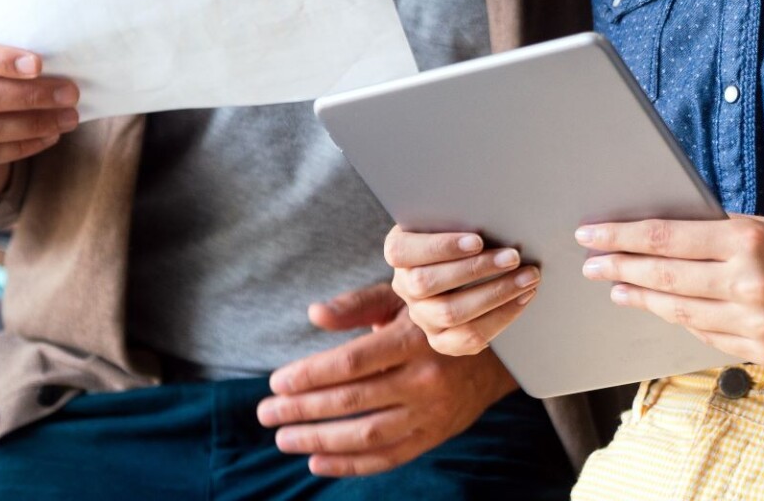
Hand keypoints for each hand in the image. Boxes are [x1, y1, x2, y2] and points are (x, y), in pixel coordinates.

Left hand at [257, 281, 518, 476]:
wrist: (498, 350)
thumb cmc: (435, 315)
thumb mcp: (402, 298)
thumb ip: (357, 305)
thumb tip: (314, 314)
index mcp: (414, 339)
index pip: (352, 363)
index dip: (310, 375)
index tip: (276, 382)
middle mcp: (425, 378)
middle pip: (353, 400)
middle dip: (302, 410)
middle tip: (265, 413)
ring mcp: (432, 413)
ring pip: (367, 435)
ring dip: (319, 440)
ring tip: (284, 438)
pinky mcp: (434, 436)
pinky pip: (387, 457)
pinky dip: (349, 464)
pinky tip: (317, 461)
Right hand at [384, 226, 540, 355]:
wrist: (469, 264)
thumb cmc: (464, 230)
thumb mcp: (455, 218)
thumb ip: (461, 216)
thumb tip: (493, 214)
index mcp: (400, 251)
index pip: (403, 250)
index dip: (439, 247)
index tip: (478, 240)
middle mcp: (405, 285)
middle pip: (428, 283)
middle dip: (476, 269)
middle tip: (514, 257)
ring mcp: (421, 315)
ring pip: (451, 313)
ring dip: (495, 294)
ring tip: (527, 277)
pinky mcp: (441, 339)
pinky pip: (467, 339)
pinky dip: (500, 318)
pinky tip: (523, 298)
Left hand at [578, 215, 763, 366]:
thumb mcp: (760, 226)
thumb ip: (712, 233)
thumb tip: (651, 236)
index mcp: (748, 241)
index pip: (667, 238)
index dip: (622, 236)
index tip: (590, 232)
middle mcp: (749, 284)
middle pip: (665, 277)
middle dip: (620, 268)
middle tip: (591, 262)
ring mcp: (753, 324)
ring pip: (678, 312)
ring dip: (641, 298)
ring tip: (616, 286)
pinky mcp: (758, 352)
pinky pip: (703, 335)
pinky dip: (677, 318)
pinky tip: (657, 306)